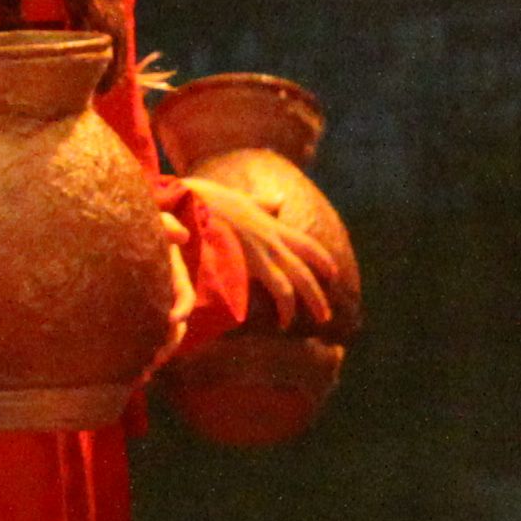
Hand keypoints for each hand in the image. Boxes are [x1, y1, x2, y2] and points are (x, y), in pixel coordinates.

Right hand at [178, 176, 342, 329]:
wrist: (186, 201)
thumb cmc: (205, 198)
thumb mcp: (240, 198)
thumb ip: (261, 203)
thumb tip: (280, 199)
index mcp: (270, 225)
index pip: (307, 245)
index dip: (323, 261)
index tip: (333, 275)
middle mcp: (270, 239)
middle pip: (305, 270)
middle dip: (317, 295)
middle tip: (325, 316)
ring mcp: (259, 252)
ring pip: (292, 284)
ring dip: (302, 305)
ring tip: (301, 322)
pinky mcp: (246, 264)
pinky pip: (275, 288)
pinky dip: (281, 307)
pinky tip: (280, 321)